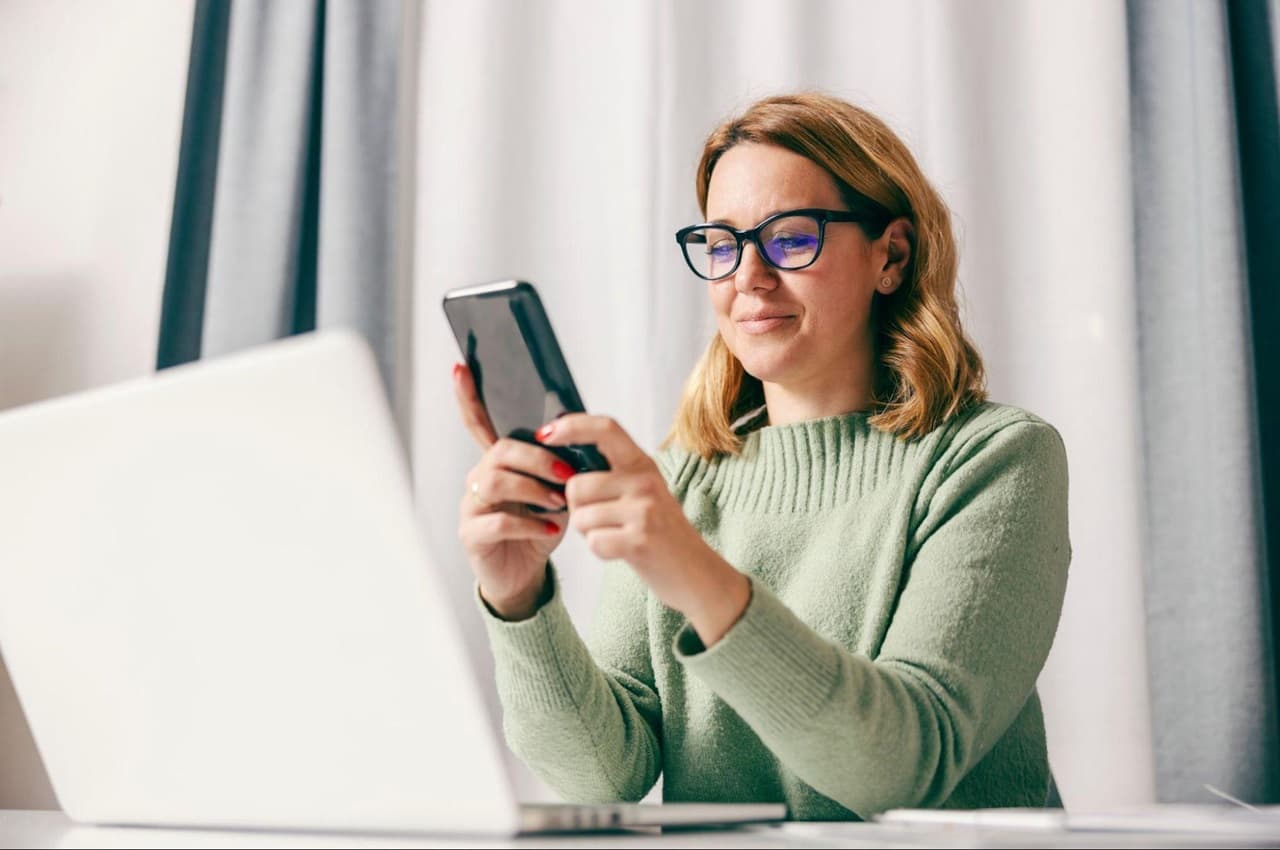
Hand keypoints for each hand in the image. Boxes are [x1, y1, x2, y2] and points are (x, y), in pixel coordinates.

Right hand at [452, 364, 572, 619]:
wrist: (526, 575)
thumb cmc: (540, 528)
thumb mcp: (555, 492)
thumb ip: (560, 466)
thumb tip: (580, 438)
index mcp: (497, 463)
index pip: (478, 424)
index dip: (468, 397)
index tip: (460, 368)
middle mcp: (478, 479)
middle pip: (499, 452)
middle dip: (536, 459)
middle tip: (567, 475)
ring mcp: (471, 506)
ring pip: (494, 482)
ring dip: (533, 489)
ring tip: (560, 503)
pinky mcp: (472, 535)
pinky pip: (497, 522)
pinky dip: (530, 524)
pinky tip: (550, 529)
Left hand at [536, 414, 749, 644]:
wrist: (695, 572)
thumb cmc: (661, 532)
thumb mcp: (643, 491)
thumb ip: (613, 473)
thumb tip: (562, 460)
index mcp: (643, 464)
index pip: (605, 428)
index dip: (571, 426)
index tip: (546, 434)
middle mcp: (645, 481)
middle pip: (577, 485)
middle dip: (576, 508)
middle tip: (601, 520)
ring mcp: (644, 511)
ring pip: (581, 517)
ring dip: (589, 533)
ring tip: (616, 535)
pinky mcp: (640, 540)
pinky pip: (593, 542)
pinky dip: (600, 551)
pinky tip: (621, 551)